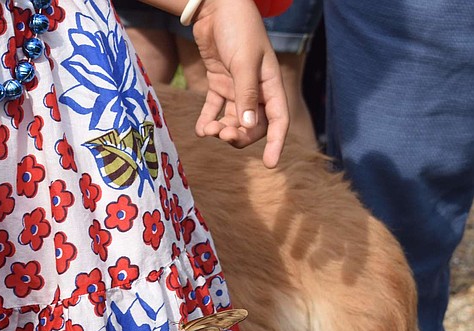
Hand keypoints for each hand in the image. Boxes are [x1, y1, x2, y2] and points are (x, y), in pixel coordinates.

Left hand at [192, 0, 288, 166]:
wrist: (216, 8)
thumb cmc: (237, 29)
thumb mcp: (244, 61)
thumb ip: (246, 94)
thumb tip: (249, 127)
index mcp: (270, 83)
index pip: (279, 119)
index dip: (277, 142)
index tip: (270, 163)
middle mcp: (255, 89)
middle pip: (254, 125)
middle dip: (241, 136)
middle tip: (223, 136)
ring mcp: (236, 87)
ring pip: (234, 120)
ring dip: (223, 130)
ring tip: (209, 131)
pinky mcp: (218, 83)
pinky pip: (215, 109)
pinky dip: (209, 120)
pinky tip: (202, 128)